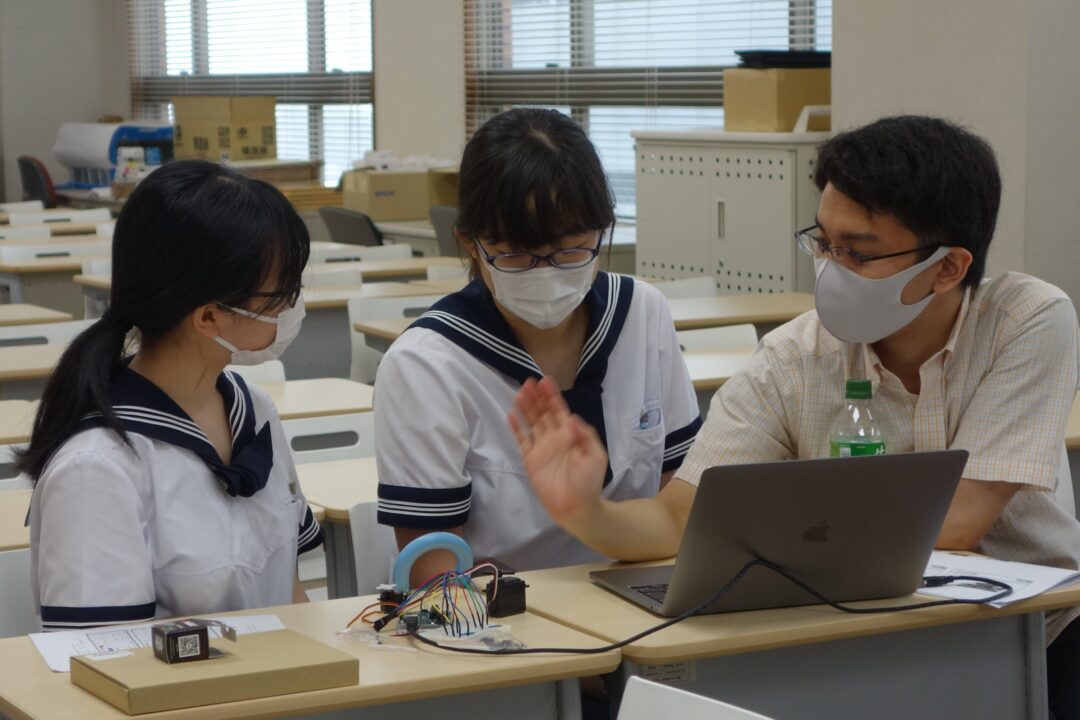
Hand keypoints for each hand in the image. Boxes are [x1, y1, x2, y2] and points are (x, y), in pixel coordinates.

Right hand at [508, 377, 607, 526]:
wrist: (577, 507)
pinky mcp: (530, 460)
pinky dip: (516, 428)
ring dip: (525, 408)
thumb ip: (585, 435)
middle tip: (529, 382)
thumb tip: (571, 417)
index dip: (552, 395)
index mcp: (570, 435)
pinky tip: (511, 415)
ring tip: (519, 393)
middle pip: (543, 413)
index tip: (545, 381)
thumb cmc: (589, 482)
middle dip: (536, 397)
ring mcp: (541, 448)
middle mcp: (554, 438)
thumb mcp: (596, 455)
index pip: (559, 410)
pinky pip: (522, 440)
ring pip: (531, 423)